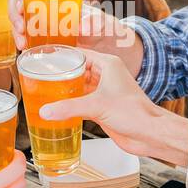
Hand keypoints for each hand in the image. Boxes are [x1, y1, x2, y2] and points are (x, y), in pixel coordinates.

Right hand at [8, 0, 144, 76]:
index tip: (20, 14)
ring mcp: (52, 34)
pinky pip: (35, 48)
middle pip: (23, 11)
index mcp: (63, 4)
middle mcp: (53, 16)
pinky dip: (28, 52)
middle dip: (15, 21)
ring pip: (26, 30)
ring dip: (18, 36)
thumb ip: (98, 24)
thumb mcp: (109, 26)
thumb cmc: (117, 34)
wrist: (126, 56)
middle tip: (20, 36)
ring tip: (22, 48)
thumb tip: (82, 26)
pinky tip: (26, 59)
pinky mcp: (54, 52)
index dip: (19, 0)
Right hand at [38, 49, 187, 166]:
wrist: (149, 134)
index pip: (79, 53)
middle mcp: (106, 75)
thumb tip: (45, 111)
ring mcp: (104, 92)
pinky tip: (57, 107)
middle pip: (77, 70)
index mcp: (108, 64)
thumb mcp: (97, 106)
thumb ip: (68, 108)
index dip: (62, 55)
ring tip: (43, 90)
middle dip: (60, 74)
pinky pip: (82, 102)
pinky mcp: (103, 108)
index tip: (44, 57)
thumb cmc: (134, 113)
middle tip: (39, 75)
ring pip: (79, 87)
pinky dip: (70, 104)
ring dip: (64, 90)